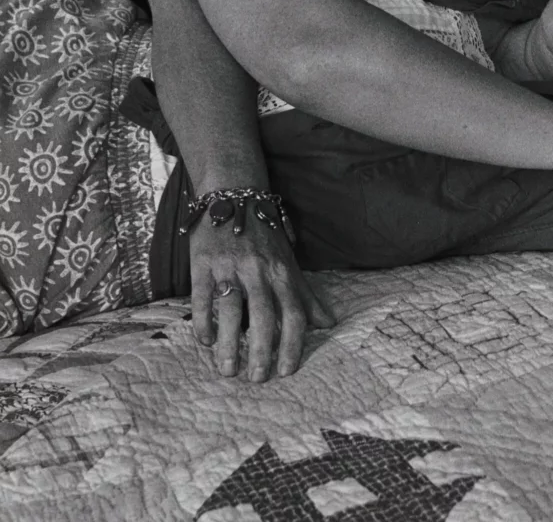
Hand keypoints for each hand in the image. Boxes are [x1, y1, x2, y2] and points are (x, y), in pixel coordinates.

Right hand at [189, 207, 333, 380]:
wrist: (233, 196)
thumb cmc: (265, 235)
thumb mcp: (289, 262)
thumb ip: (306, 294)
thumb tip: (329, 323)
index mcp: (282, 271)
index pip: (293, 312)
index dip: (292, 343)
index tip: (287, 370)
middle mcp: (258, 270)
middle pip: (263, 315)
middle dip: (261, 350)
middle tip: (257, 379)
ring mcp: (229, 266)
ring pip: (230, 310)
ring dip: (228, 344)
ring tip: (228, 370)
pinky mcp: (203, 263)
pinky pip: (202, 297)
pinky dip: (203, 321)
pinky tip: (205, 341)